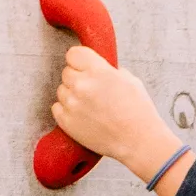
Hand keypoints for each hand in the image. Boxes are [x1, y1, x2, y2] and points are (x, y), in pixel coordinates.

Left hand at [52, 45, 169, 173]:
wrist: (138, 141)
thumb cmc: (138, 112)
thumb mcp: (130, 81)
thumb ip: (110, 71)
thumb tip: (100, 69)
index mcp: (97, 70)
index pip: (73, 54)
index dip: (79, 61)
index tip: (83, 67)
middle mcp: (81, 85)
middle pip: (66, 72)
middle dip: (77, 79)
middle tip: (91, 91)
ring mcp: (72, 104)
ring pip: (61, 90)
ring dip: (72, 95)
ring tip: (90, 106)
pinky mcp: (66, 121)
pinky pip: (57, 108)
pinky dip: (66, 110)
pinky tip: (82, 115)